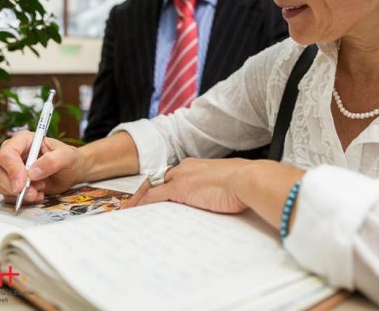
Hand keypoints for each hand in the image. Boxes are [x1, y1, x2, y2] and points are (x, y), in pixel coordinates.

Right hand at [0, 130, 84, 203]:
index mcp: (24, 140)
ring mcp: (10, 170)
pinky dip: (21, 199)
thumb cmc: (70, 159)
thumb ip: (53, 160)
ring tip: (39, 192)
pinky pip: (7, 195)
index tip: (22, 184)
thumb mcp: (68, 156)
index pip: (7, 154)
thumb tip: (32, 172)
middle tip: (34, 191)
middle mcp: (13, 154)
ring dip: (18, 194)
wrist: (73, 172)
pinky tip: (37, 195)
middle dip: (14, 186)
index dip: (12, 170)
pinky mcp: (12, 184)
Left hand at [131, 158, 251, 212]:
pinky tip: (134, 213)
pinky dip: (142, 204)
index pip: (175, 174)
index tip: (159, 192)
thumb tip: (226, 195)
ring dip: (142, 198)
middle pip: (160, 178)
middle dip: (148, 190)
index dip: (165, 184)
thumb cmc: (246, 181)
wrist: (248, 179)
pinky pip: (153, 197)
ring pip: (154, 187)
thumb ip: (221, 186)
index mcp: (199, 165)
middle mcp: (187, 168)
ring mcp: (182, 177)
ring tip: (130, 210)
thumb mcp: (230, 181)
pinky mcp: (179, 189)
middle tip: (137, 202)